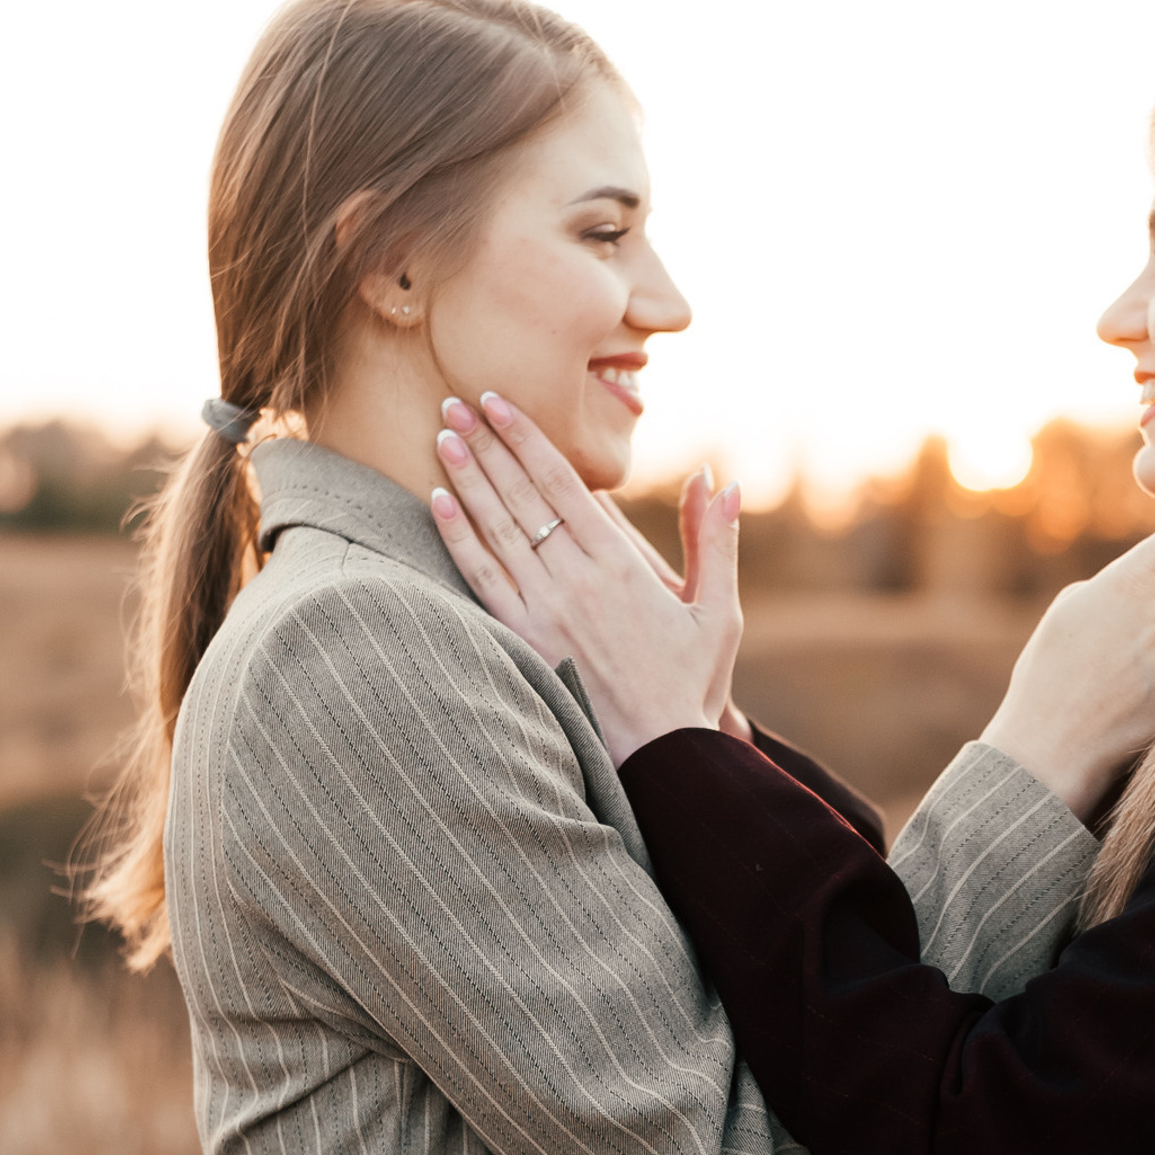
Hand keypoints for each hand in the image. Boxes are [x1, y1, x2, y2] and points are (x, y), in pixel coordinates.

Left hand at [429, 393, 747, 757]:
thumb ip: (715, 540)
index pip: (565, 485)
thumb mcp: (717, 611)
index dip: (528, 439)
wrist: (660, 755)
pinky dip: (458, 538)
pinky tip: (437, 502)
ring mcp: (545, 611)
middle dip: (488, 443)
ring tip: (443, 433)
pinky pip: (482, 579)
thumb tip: (715, 479)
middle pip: (523, 496)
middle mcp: (577, 581)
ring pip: (498, 529)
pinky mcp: (524, 641)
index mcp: (622, 567)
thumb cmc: (690, 683)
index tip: (500, 401)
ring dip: (467, 478)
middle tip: (456, 399)